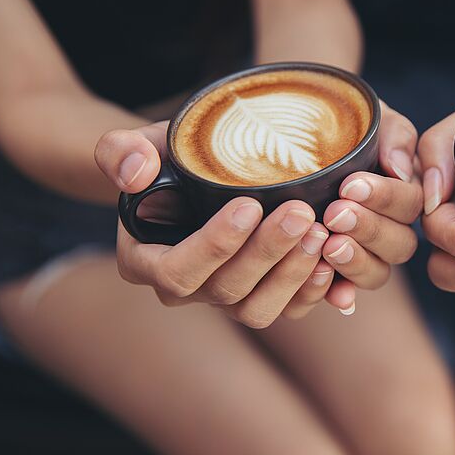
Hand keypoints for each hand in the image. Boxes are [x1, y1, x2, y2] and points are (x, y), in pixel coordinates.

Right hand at [95, 122, 351, 326]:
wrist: (199, 173)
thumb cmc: (167, 158)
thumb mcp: (140, 144)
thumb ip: (121, 152)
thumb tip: (134, 172)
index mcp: (144, 261)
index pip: (177, 271)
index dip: (214, 245)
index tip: (250, 205)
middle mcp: (185, 290)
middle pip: (225, 290)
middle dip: (266, 253)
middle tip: (301, 213)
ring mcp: (224, 299)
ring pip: (258, 309)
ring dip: (292, 274)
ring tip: (320, 233)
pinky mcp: (260, 298)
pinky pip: (287, 310)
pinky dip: (312, 290)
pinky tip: (332, 259)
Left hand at [320, 102, 422, 305]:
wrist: (288, 135)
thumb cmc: (338, 124)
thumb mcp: (370, 117)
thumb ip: (394, 135)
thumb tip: (399, 169)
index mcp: (403, 193)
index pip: (410, 204)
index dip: (384, 198)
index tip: (350, 185)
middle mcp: (389, 229)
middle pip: (399, 245)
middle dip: (369, 229)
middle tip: (335, 213)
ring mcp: (362, 256)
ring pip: (377, 273)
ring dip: (357, 262)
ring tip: (329, 245)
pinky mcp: (332, 276)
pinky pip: (343, 294)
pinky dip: (339, 295)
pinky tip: (334, 295)